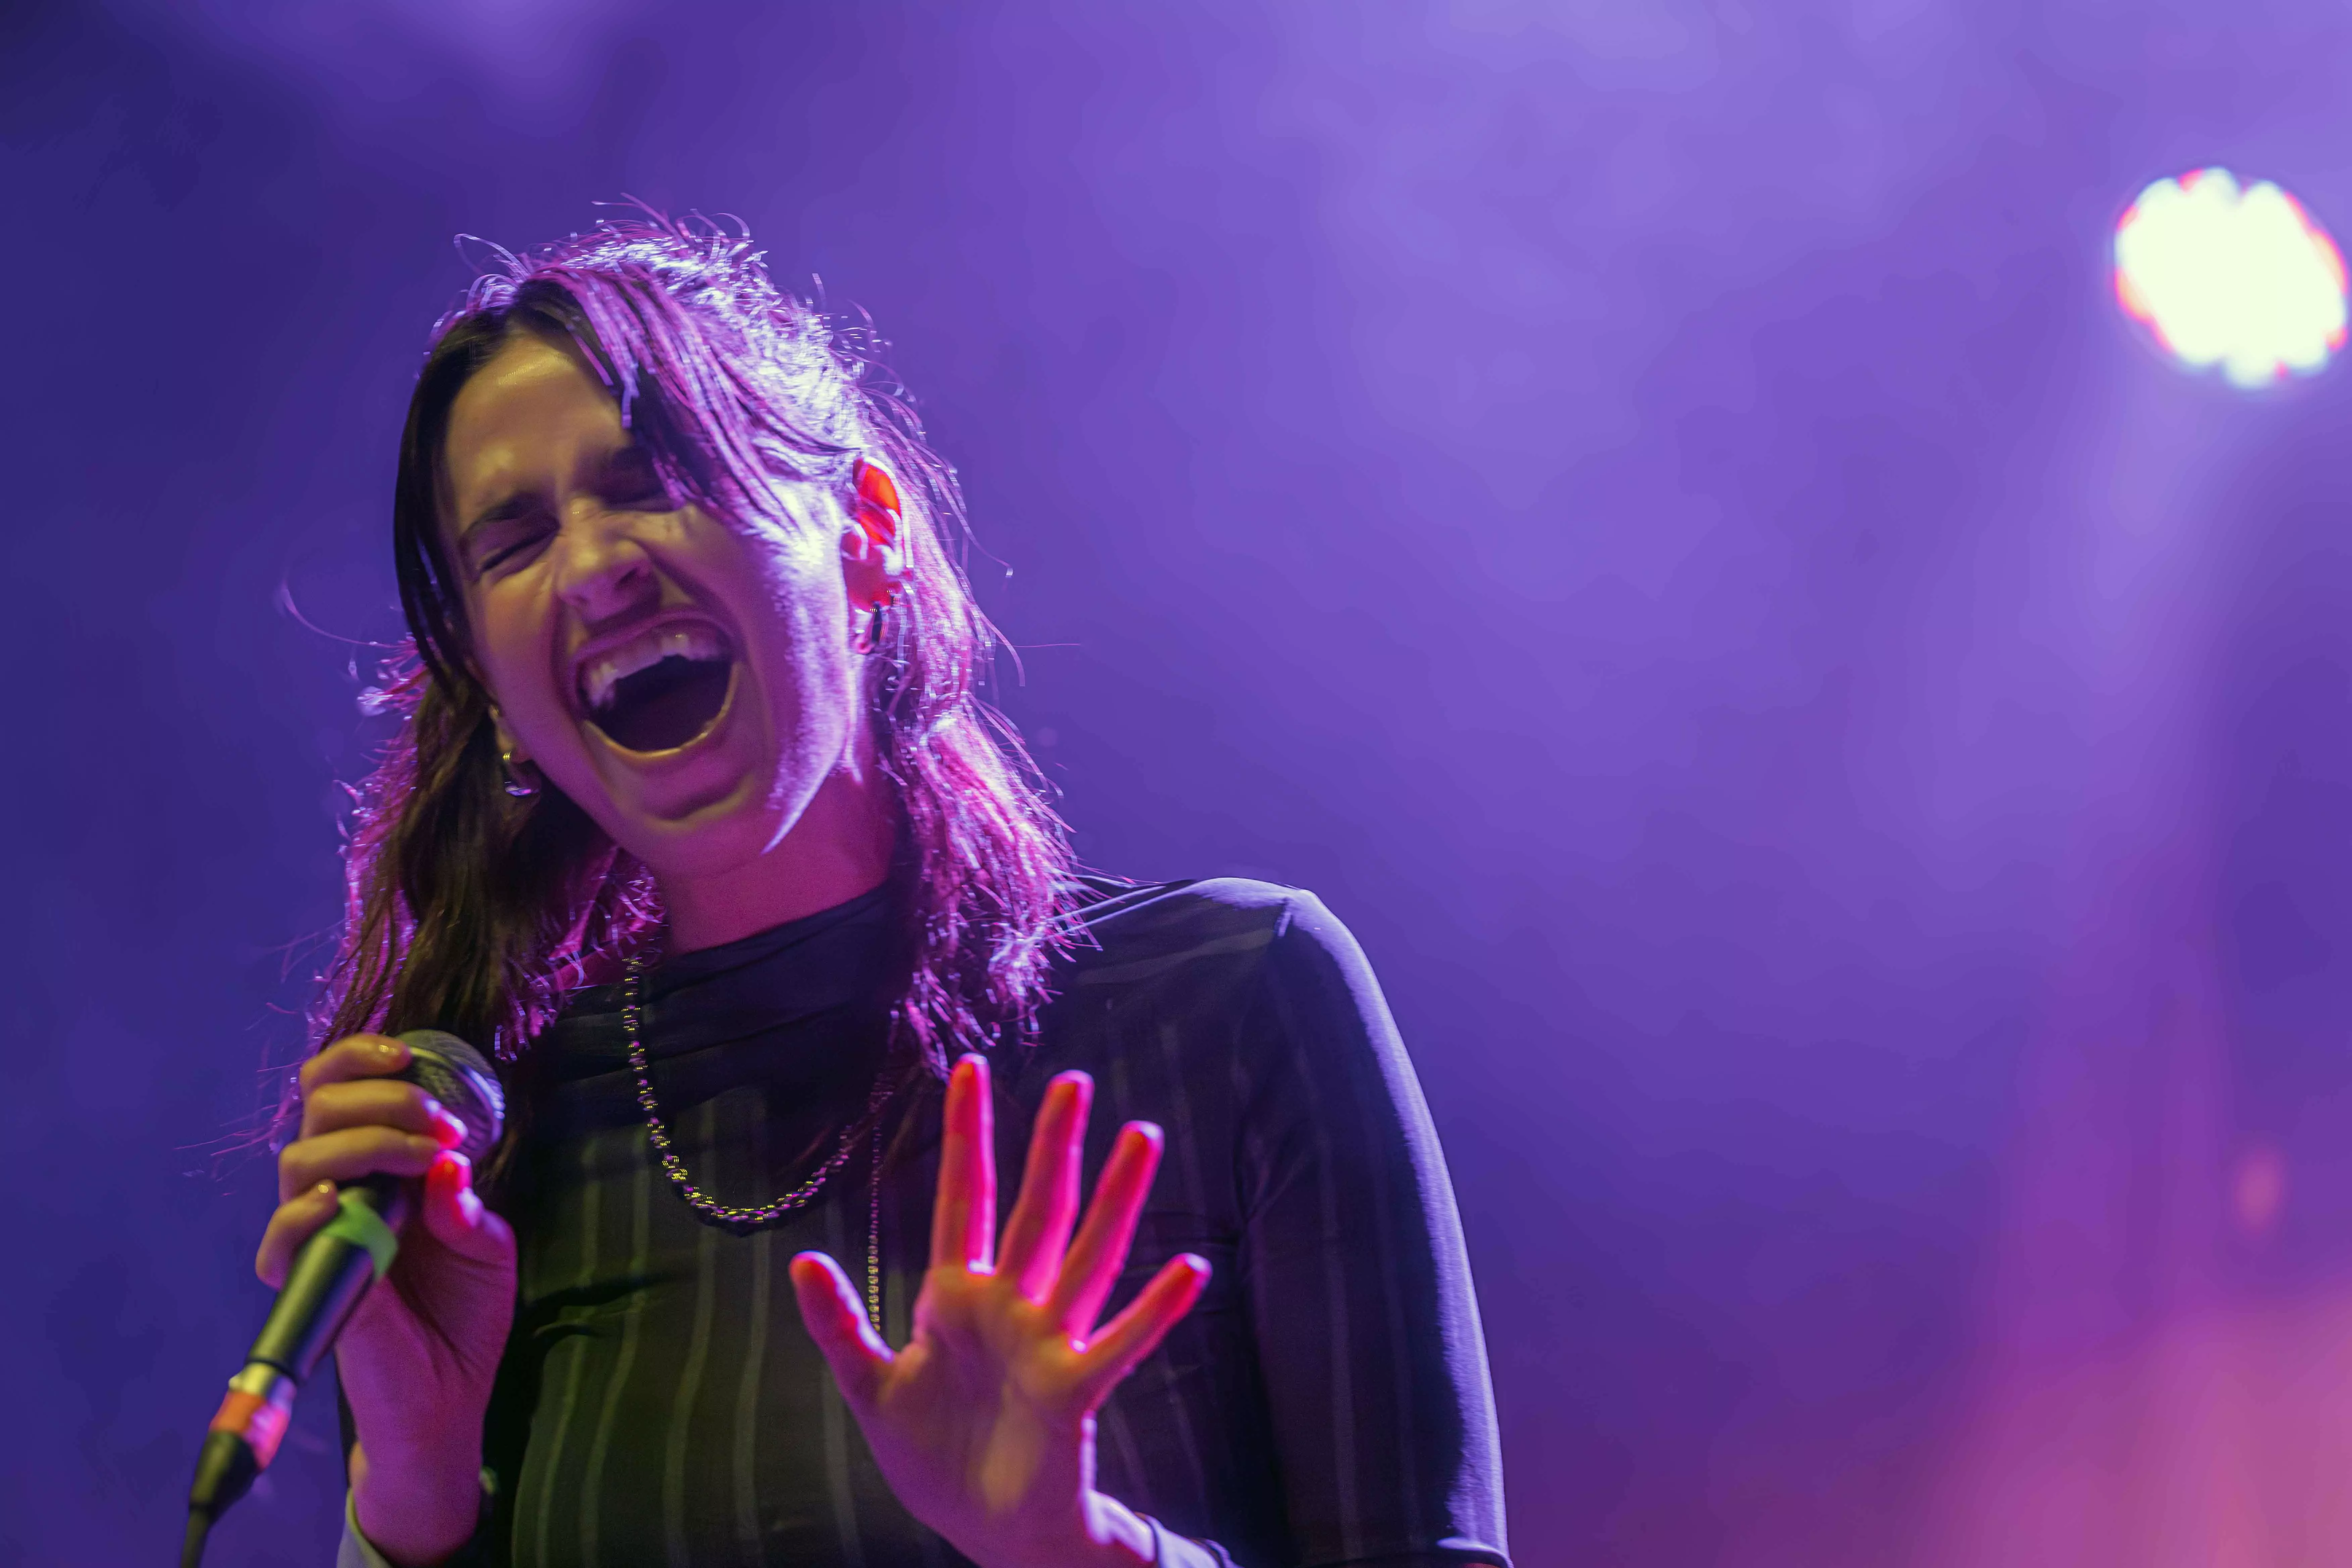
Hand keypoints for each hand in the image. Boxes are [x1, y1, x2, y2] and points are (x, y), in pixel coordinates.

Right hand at [256, 1033, 515, 1567]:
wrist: (450, 1396)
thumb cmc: (463, 1314)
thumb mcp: (486, 1248)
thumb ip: (465, 1204)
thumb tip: (447, 1162)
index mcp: (380, 1169)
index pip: (341, 1090)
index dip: (363, 1059)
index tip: (413, 1055)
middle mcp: (342, 1192)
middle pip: (319, 1109)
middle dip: (382, 1099)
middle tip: (437, 1124)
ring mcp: (320, 1235)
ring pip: (301, 1159)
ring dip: (366, 1143)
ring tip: (423, 1158)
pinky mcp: (306, 1283)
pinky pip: (281, 1239)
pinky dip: (305, 1212)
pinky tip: (342, 1202)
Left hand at [791, 1055, 1209, 1567]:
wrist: (984, 1531)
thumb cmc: (934, 1458)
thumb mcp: (870, 1389)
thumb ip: (839, 1325)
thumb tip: (803, 1258)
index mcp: (958, 1297)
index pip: (962, 1198)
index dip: (965, 1136)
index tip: (967, 1071)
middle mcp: (1011, 1305)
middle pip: (1036, 1210)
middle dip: (1053, 1147)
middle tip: (1075, 1081)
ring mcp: (1048, 1343)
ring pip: (1088, 1256)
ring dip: (1116, 1199)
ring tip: (1141, 1139)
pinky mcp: (1074, 1391)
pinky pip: (1120, 1342)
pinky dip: (1156, 1308)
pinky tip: (1190, 1269)